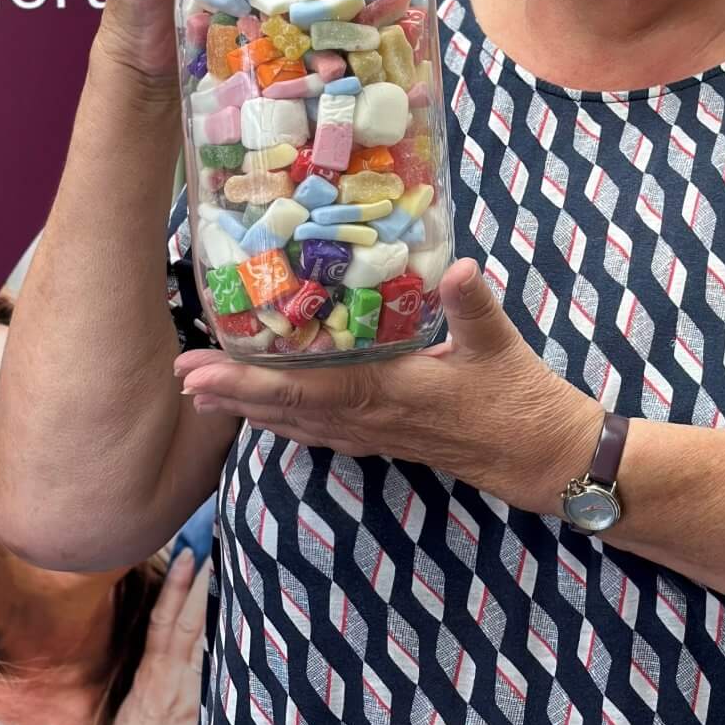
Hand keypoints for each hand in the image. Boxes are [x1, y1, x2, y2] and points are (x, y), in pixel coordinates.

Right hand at [78, 549, 206, 724]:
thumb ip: (195, 700)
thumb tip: (228, 674)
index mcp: (157, 684)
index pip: (173, 624)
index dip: (184, 589)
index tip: (198, 554)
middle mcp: (162, 681)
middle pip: (180, 617)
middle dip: (194, 578)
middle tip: (208, 535)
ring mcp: (167, 688)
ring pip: (182, 626)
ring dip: (195, 589)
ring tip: (207, 551)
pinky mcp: (169, 700)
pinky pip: (179, 648)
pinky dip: (186, 616)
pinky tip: (201, 590)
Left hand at [173, 259, 604, 518]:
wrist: (541, 458)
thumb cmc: (520, 400)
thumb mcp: (501, 345)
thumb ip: (474, 305)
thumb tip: (460, 266)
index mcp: (390, 393)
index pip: (307, 389)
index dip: (251, 381)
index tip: (204, 374)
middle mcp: (371, 419)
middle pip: (287, 409)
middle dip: (232, 394)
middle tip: (182, 378)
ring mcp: (375, 435)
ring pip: (298, 425)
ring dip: (250, 409)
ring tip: (203, 395)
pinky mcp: (386, 439)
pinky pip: (321, 433)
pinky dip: (286, 423)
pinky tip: (267, 417)